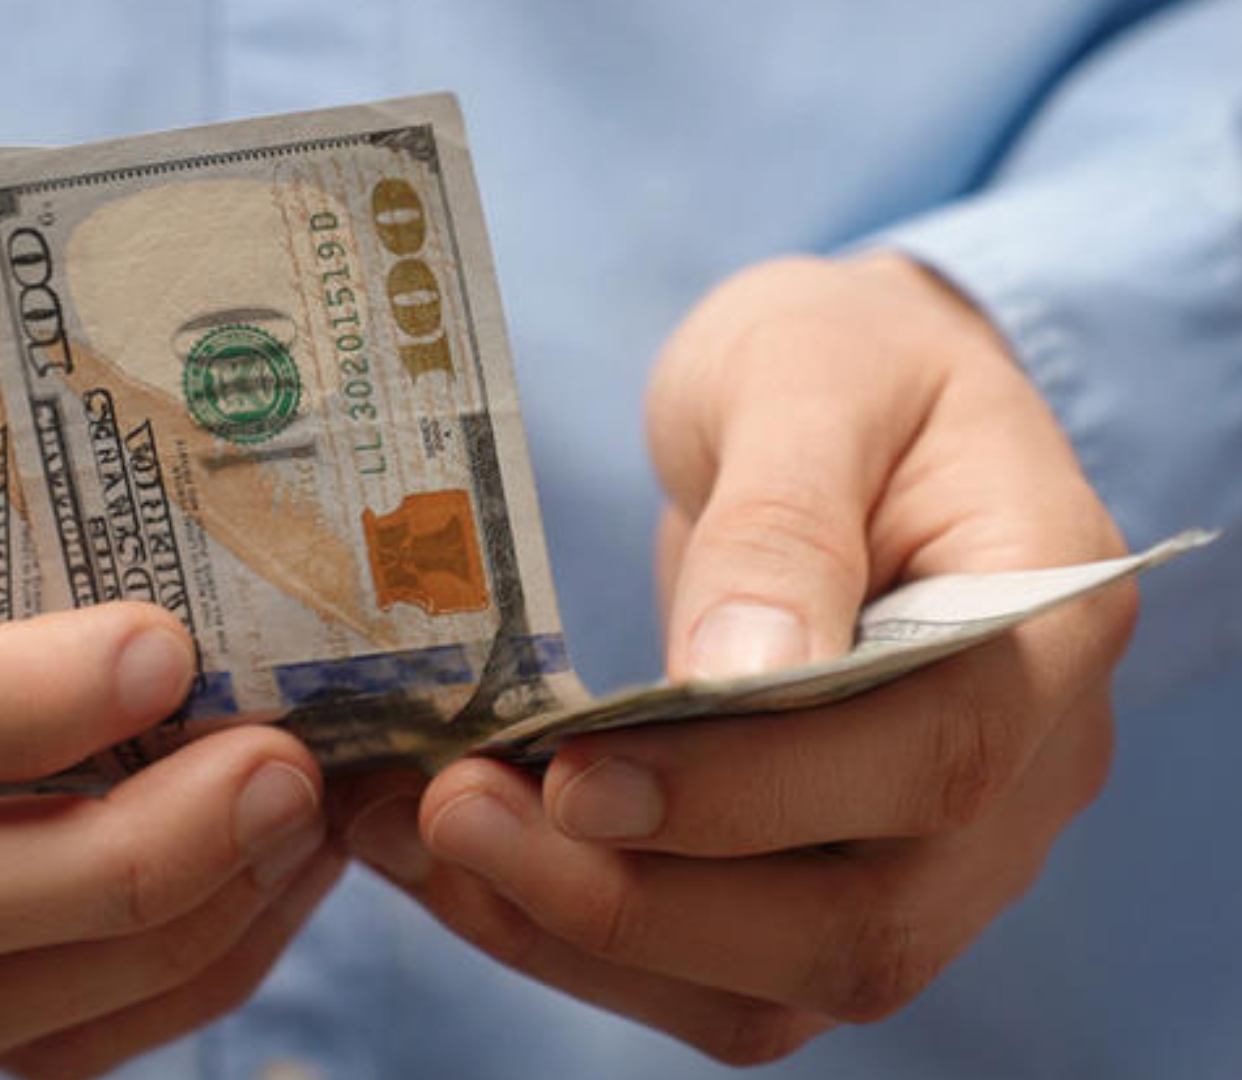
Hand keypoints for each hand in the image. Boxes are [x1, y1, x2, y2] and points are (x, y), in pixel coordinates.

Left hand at [339, 254, 1134, 1062]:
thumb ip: (783, 524)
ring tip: (425, 842)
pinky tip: (464, 867)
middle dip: (636, 900)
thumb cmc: (841, 362)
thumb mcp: (805, 380)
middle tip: (455, 814)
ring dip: (585, 936)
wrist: (849, 401)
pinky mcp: (834, 878)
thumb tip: (737, 675)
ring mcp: (938, 851)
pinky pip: (723, 974)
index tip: (578, 773)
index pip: (936, 759)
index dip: (754, 794)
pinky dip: (582, 939)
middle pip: (860, 925)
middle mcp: (1025, 774)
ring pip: (781, 984)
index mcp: (1046, 626)